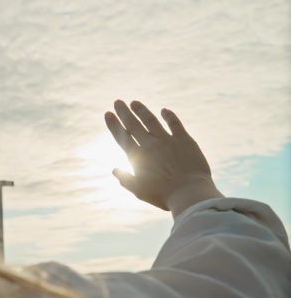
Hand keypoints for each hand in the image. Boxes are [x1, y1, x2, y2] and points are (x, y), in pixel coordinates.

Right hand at [104, 100, 223, 217]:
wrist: (189, 193)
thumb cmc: (162, 195)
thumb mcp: (139, 191)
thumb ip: (125, 180)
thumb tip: (114, 170)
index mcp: (138, 157)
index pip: (122, 137)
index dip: (114, 125)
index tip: (108, 114)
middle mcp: (150, 145)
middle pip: (134, 125)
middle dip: (124, 112)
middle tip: (117, 101)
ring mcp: (167, 141)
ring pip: (151, 121)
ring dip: (142, 111)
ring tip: (134, 102)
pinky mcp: (184, 140)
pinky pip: (175, 124)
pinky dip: (169, 116)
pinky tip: (164, 110)